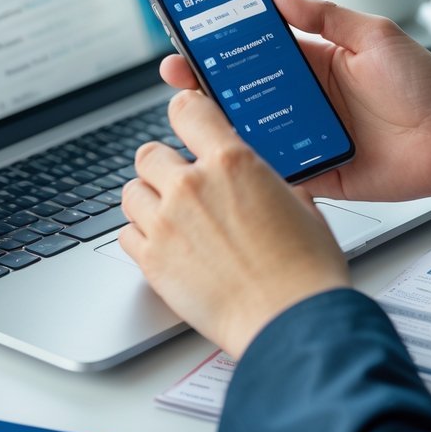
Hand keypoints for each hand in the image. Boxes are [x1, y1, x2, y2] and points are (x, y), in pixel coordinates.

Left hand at [120, 90, 349, 358]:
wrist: (290, 322)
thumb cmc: (304, 271)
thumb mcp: (301, 204)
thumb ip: (267, 181)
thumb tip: (259, 179)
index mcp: (232, 162)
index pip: (187, 109)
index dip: (185, 112)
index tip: (185, 119)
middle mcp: (192, 186)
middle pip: (149, 154)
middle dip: (164, 167)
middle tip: (182, 185)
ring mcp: (166, 224)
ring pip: (131, 193)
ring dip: (148, 201)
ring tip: (172, 219)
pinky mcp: (152, 261)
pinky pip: (126, 234)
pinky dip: (141, 237)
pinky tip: (165, 246)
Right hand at [159, 0, 430, 209]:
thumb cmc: (425, 86)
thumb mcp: (375, 36)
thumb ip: (324, 16)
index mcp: (313, 62)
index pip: (255, 47)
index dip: (222, 40)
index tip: (190, 29)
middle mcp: (303, 99)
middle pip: (242, 89)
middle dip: (205, 81)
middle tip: (177, 73)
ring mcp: (306, 137)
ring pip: (252, 130)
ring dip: (222, 122)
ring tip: (193, 112)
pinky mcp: (315, 172)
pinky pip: (276, 170)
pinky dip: (253, 166)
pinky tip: (230, 158)